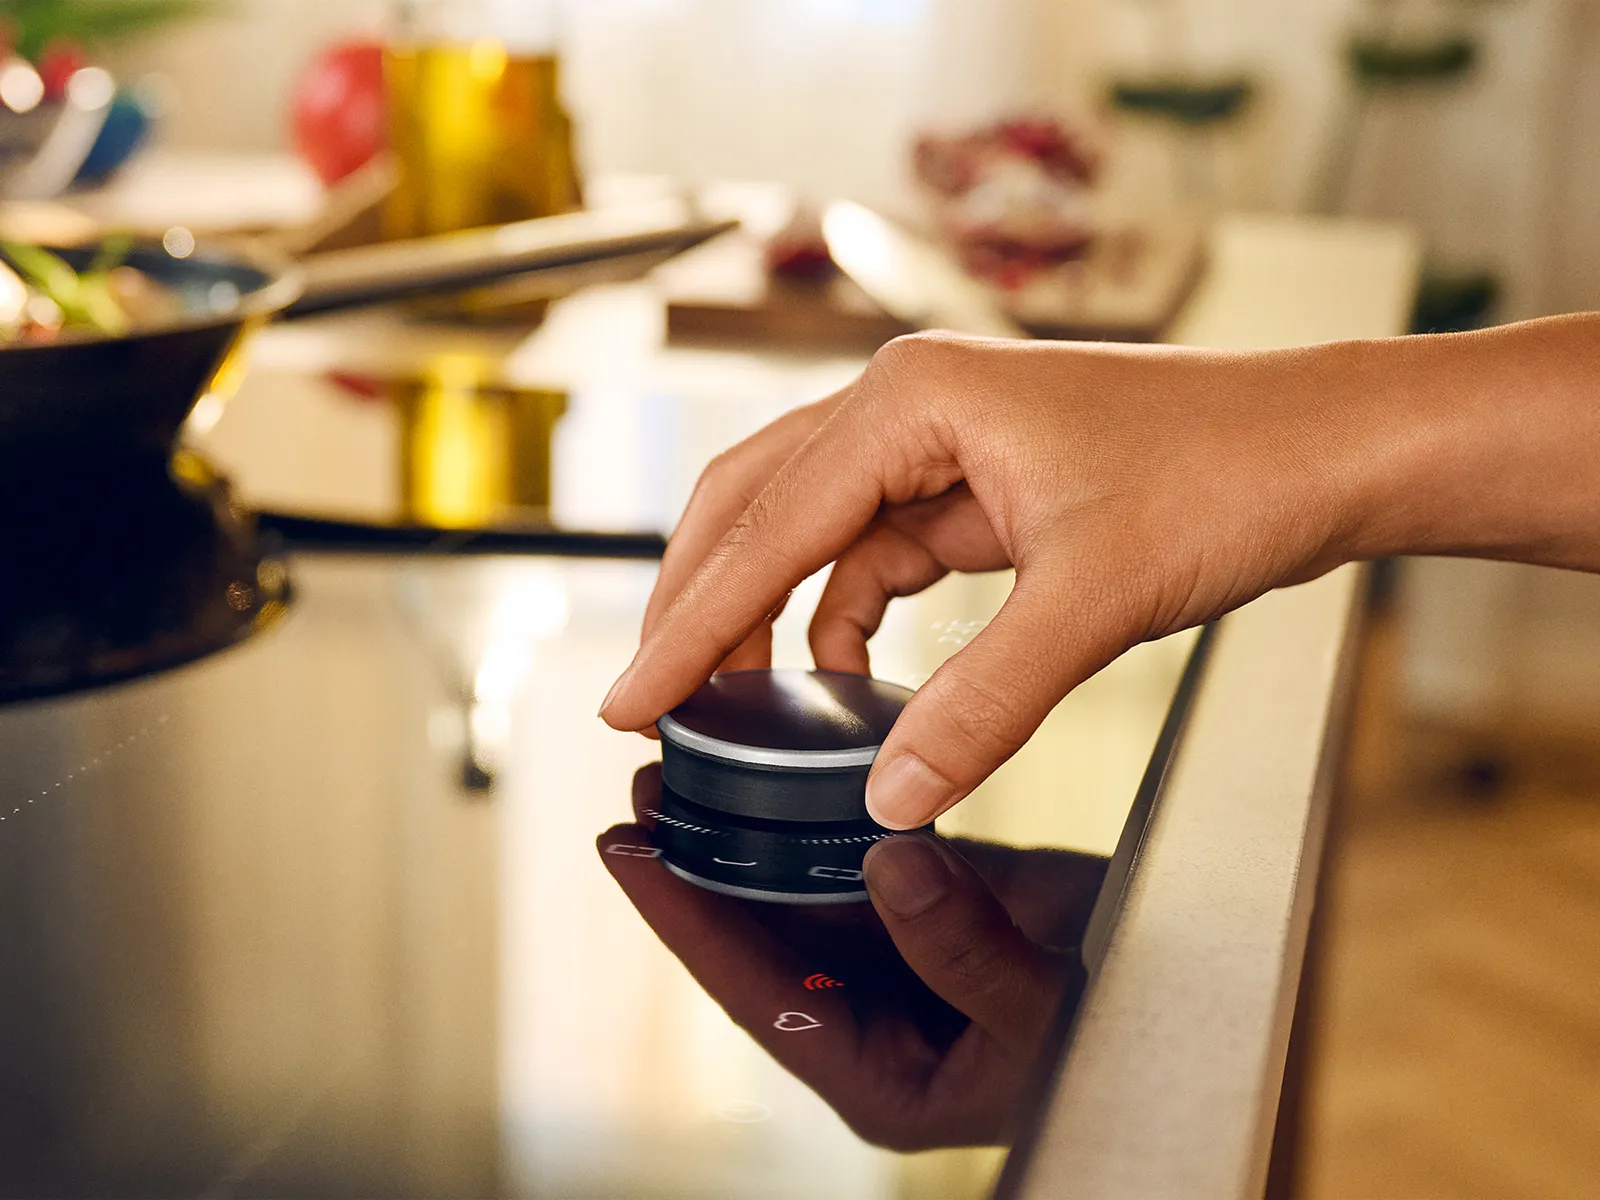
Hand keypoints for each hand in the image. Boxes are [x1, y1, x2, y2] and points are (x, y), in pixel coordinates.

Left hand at [598, 765, 1106, 1149]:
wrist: (1191, 1003)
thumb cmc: (1118, 1047)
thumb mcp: (1039, 1010)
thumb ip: (961, 950)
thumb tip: (885, 860)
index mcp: (878, 1077)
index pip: (754, 990)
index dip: (685, 919)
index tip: (627, 855)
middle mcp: (872, 1022)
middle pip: (761, 939)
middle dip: (703, 867)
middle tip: (645, 793)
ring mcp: (897, 965)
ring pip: (802, 894)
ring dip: (752, 836)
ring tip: (694, 769)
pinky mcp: (928, 910)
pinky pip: (857, 861)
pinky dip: (822, 816)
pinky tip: (786, 769)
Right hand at [603, 331, 1367, 826]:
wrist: (1322, 449)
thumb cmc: (1224, 474)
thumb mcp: (1090, 601)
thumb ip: (980, 704)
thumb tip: (890, 795)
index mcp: (911, 398)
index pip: (765, 526)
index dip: (689, 625)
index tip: (628, 700)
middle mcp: (906, 404)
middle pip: (754, 506)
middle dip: (699, 605)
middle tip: (648, 699)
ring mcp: (939, 444)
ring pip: (808, 531)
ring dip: (765, 613)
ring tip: (730, 699)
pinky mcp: (974, 487)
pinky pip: (875, 555)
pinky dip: (845, 614)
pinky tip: (842, 674)